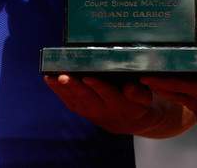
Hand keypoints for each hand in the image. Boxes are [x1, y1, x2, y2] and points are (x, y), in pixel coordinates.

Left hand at [44, 74, 177, 136]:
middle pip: (87, 98)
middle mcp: (104, 111)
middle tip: (63, 75)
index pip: (108, 95)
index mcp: (121, 105)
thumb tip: (129, 87)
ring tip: (51, 76)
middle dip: (74, 87)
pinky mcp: (84, 111)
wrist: (132, 120)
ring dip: (62, 89)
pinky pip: (70, 103)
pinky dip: (59, 92)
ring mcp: (92, 112)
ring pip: (75, 101)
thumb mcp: (146, 98)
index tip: (89, 77)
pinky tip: (50, 80)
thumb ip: (139, 93)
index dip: (98, 87)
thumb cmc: (140, 102)